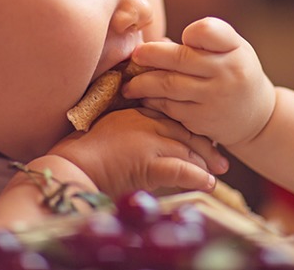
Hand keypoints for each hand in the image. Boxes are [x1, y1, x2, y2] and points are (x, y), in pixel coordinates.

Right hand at [49, 107, 227, 197]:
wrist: (72, 165)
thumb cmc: (86, 151)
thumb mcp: (112, 129)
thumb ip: (132, 127)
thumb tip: (147, 140)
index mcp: (138, 110)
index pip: (174, 117)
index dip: (192, 129)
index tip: (204, 139)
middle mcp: (147, 120)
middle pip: (186, 132)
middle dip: (206, 147)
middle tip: (220, 159)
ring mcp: (148, 140)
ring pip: (187, 149)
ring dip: (205, 163)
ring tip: (218, 173)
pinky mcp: (147, 161)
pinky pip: (180, 169)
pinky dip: (196, 176)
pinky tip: (208, 183)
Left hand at [122, 17, 275, 146]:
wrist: (257, 119)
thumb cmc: (236, 73)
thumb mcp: (233, 49)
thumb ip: (203, 40)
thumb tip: (157, 42)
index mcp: (234, 49)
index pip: (207, 31)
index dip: (192, 33)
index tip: (183, 37)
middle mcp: (226, 72)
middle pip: (179, 58)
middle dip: (150, 55)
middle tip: (135, 54)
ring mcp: (213, 98)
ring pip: (168, 85)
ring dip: (142, 82)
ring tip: (129, 82)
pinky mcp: (201, 121)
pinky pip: (169, 107)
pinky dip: (152, 101)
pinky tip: (144, 97)